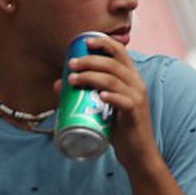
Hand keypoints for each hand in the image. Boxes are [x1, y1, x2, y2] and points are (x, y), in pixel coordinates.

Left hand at [61, 35, 154, 165]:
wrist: (137, 153)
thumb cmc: (118, 128)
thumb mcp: (103, 107)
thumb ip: (84, 94)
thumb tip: (57, 84)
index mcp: (131, 77)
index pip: (121, 52)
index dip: (104, 43)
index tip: (84, 42)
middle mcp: (137, 84)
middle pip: (114, 63)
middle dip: (90, 60)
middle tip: (71, 64)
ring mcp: (137, 99)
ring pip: (114, 80)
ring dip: (92, 77)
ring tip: (73, 79)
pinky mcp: (135, 115)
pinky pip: (124, 101)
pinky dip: (112, 96)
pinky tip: (100, 96)